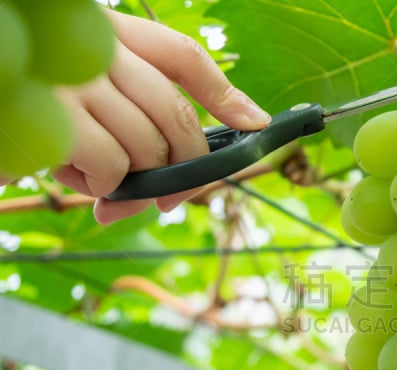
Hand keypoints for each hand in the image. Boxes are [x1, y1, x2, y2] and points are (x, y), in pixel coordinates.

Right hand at [53, 11, 269, 223]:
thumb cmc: (32, 99)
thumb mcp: (80, 99)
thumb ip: (130, 130)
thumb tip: (167, 196)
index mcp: (108, 35)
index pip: (182, 56)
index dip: (226, 94)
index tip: (256, 124)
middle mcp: (95, 49)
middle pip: (178, 114)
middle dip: (186, 168)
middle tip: (170, 199)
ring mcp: (74, 79)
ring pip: (148, 146)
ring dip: (132, 180)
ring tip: (94, 177)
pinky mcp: (52, 116)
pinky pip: (112, 165)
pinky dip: (107, 186)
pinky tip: (81, 181)